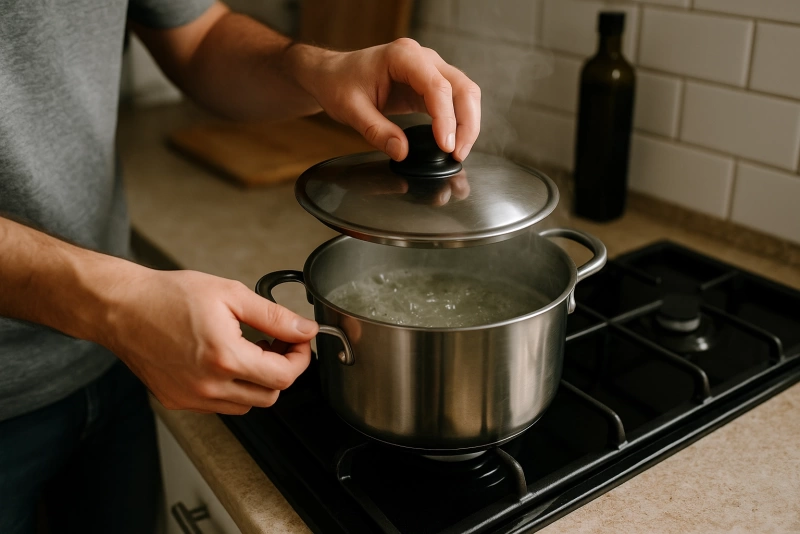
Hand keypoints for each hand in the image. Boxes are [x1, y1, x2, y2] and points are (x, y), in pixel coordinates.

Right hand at [105, 269, 316, 414]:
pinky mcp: (178, 400)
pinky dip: (232, 388)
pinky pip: (220, 405)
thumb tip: (304, 329)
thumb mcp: (230, 295)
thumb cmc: (168, 296)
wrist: (121, 307)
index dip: (300, 358)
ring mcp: (191, 398)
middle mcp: (208, 386)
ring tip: (249, 349)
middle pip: (270, 395)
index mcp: (224, 358)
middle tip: (276, 342)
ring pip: (247, 404)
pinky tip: (225, 361)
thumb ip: (274, 316)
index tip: (299, 341)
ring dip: (258, 381)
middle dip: (282, 369)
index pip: (284, 376)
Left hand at [290, 38, 480, 161]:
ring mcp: (429, 69)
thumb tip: (403, 152)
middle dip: (466, 123)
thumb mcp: (351, 110)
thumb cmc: (340, 84)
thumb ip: (377, 131)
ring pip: (464, 93)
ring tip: (458, 152)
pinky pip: (455, 101)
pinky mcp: (430, 84)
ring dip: (468, 123)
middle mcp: (422, 58)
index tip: (445, 146)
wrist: (333, 75)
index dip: (446, 118)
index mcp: (402, 56)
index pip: (437, 86)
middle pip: (461, 87)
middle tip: (457, 154)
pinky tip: (453, 142)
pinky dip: (459, 122)